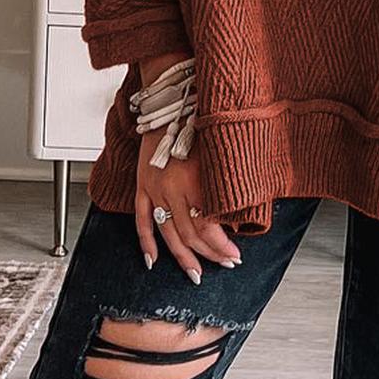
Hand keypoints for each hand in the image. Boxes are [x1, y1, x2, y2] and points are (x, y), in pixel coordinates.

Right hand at [135, 134, 242, 281]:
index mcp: (192, 181)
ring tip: (196, 273)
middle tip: (224, 265)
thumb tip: (237, 216)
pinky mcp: (142, 186)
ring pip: (167, 232)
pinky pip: (141, 220)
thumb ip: (225, 186)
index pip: (207, 227)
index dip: (221, 246)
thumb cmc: (197, 124)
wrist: (169, 104)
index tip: (235, 256)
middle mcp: (171, 189)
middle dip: (209, 253)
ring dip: (183, 256)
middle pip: (189, 234)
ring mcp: (153, 190)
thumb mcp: (218, 155)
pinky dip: (146, 242)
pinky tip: (153, 261)